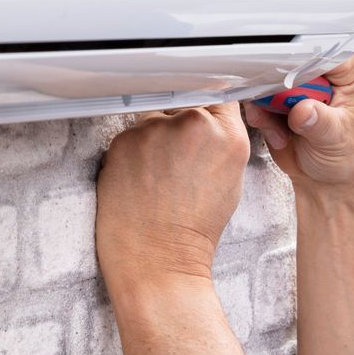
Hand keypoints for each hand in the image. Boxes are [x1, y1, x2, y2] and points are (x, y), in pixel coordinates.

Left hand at [96, 102, 250, 289]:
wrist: (158, 260)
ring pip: (154, 117)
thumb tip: (209, 118)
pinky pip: (130, 135)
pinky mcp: (124, 140)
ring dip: (154, 138)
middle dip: (178, 124)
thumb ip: (222, 141)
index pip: (219, 94)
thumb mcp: (230, 180)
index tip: (200, 117)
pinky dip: (132, 152)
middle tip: (175, 162)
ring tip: (157, 177)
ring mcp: (156, 130)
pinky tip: (139, 180)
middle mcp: (193, 125)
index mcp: (228, 136)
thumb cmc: (193, 231)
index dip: (207, 106)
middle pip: (183, 103)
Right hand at [242, 48, 353, 196]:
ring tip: (284, 129)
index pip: (325, 45)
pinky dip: (261, 117)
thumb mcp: (338, 139)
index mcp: (348, 69)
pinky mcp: (275, 95)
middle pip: (290, 55)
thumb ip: (321, 123)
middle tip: (285, 108)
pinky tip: (279, 134)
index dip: (305, 57)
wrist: (328, 179)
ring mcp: (296, 81)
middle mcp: (322, 68)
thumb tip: (303, 110)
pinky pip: (255, 96)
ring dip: (268, 105)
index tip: (291, 77)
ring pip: (266, 75)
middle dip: (280, 85)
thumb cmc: (346, 154)